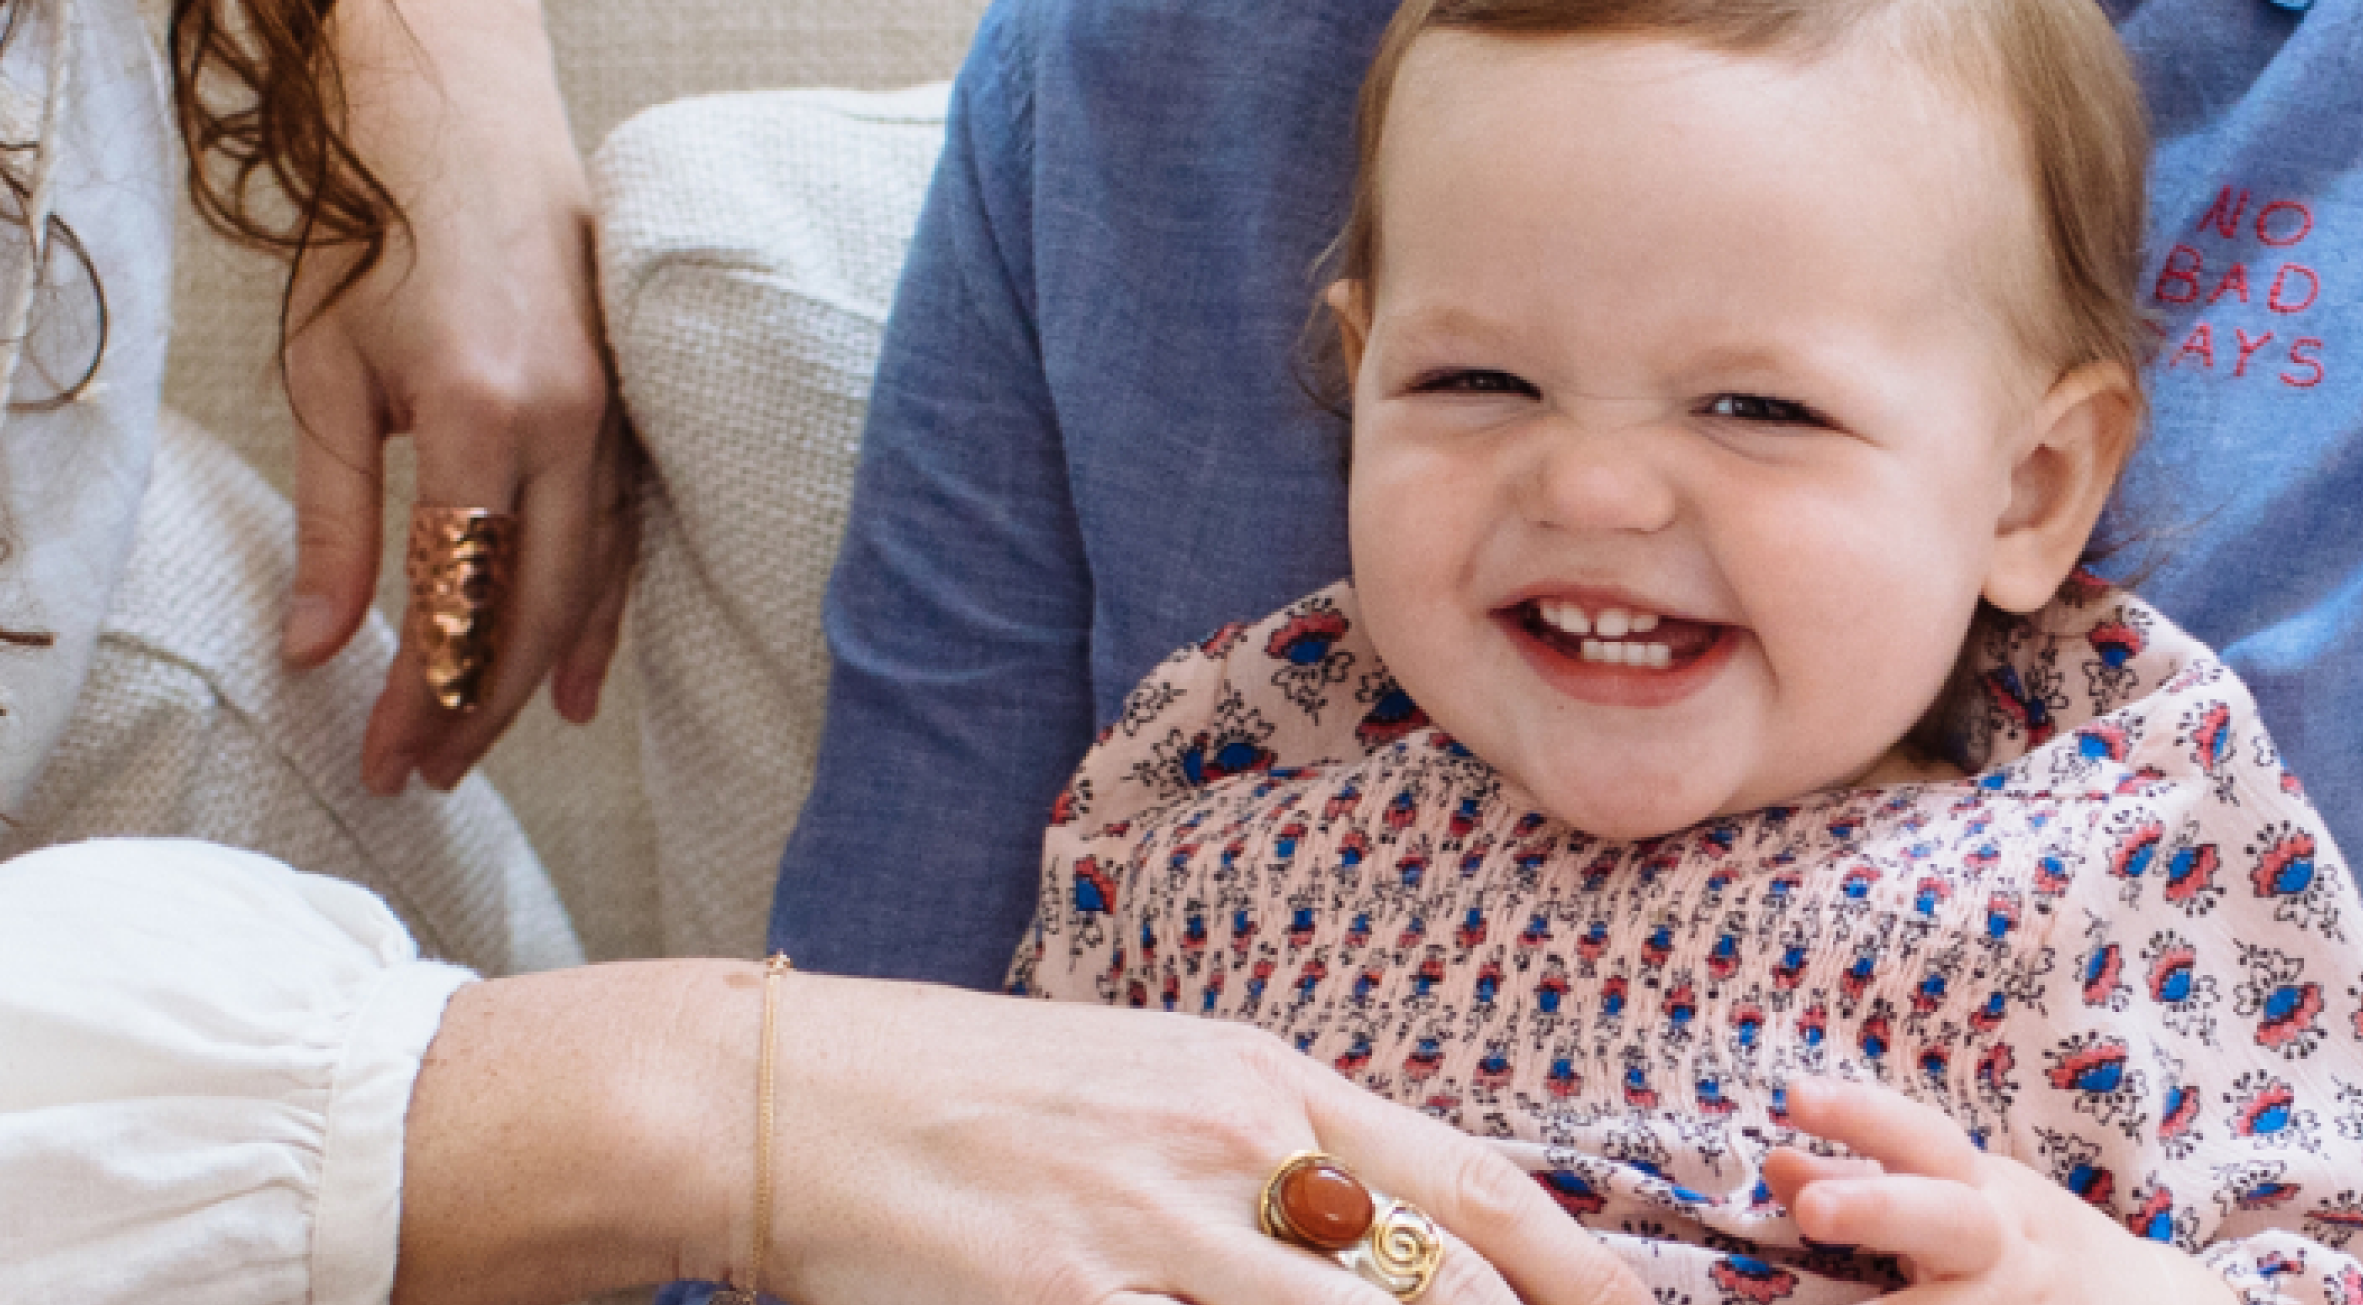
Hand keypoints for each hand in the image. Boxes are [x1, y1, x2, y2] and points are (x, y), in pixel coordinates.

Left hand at [281, 0, 638, 791]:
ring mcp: (611, 404)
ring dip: (533, 672)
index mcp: (481, 411)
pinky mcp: (626, 392)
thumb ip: (330, 519)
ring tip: (480, 749)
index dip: (422, 700)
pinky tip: (573, 678)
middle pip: (535, 608)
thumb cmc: (368, 225)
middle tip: (423, 780)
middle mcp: (567, 417)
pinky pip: (620, 526)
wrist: (453, 94)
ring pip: (588, 576)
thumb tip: (313, 652)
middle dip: (477, 708)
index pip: (460, 602)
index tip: (381, 767)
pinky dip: (597, 608)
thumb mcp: (323, 371)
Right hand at [399, 961, 1655, 1304]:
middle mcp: (1223, 1150)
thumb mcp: (1140, 1081)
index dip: (1585, 1275)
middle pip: (1430, 1292)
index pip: (1472, 1189)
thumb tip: (1381, 1221)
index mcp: (1253, 1079)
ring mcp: (1140, 1237)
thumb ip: (1267, 1147)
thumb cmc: (962, 1094)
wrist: (777, 1097)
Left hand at [1765, 1081, 2225, 1303]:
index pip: (1920, 1137)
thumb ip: (1861, 1180)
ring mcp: (2022, 1299)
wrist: (2143, 1300)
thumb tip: (1772, 1162)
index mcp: (1978, 1187)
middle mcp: (2004, 1242)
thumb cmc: (2014, 1237)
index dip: (1861, 1113)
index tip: (1793, 1094)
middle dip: (1881, 1207)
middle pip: (1948, 1217)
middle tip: (1812, 1210)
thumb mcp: (1951, 1195)